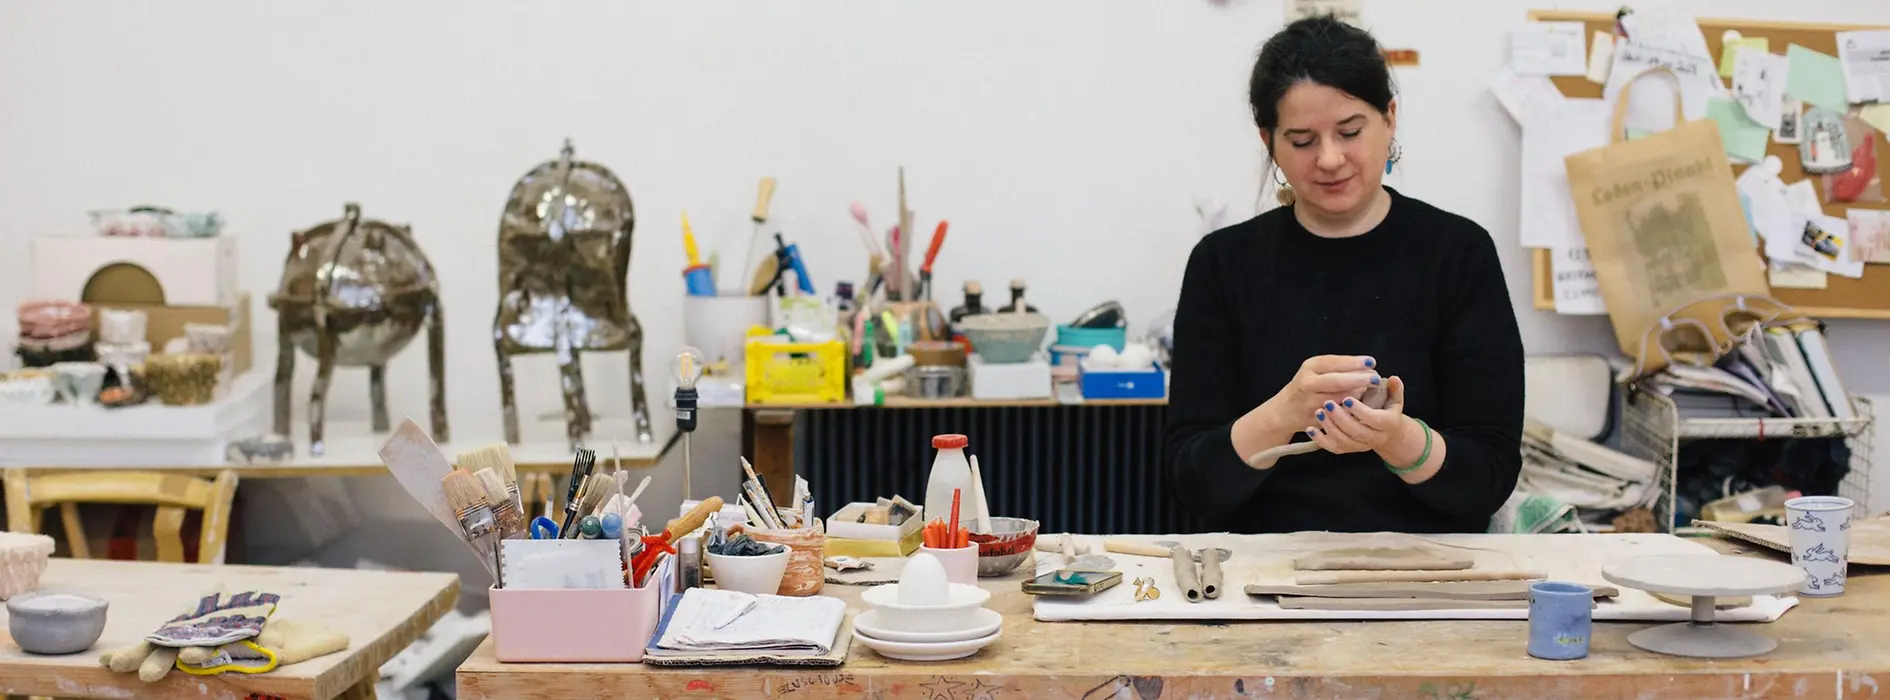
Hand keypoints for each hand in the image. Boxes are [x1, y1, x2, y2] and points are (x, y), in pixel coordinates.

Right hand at [1234, 354, 1380, 466]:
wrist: (1283, 412)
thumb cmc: (1308, 388)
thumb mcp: (1318, 372)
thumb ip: (1338, 369)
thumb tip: (1369, 369)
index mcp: (1310, 367)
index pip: (1335, 362)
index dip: (1354, 362)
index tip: (1372, 362)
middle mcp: (1307, 382)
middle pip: (1336, 380)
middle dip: (1358, 379)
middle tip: (1376, 378)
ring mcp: (1309, 401)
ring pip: (1337, 398)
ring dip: (1356, 396)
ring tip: (1373, 393)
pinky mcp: (1313, 417)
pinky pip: (1335, 414)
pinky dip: (1349, 410)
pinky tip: (1361, 407)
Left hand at [1308, 375, 1410, 453]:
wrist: (1384, 432)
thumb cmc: (1386, 410)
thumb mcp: (1394, 399)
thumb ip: (1394, 389)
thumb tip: (1393, 378)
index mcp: (1388, 424)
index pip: (1375, 419)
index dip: (1361, 410)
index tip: (1347, 398)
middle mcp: (1375, 438)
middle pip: (1357, 432)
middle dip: (1341, 418)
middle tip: (1327, 403)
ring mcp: (1360, 445)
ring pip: (1343, 441)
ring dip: (1330, 427)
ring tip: (1319, 412)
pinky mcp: (1347, 449)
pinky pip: (1333, 448)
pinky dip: (1321, 440)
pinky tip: (1311, 429)